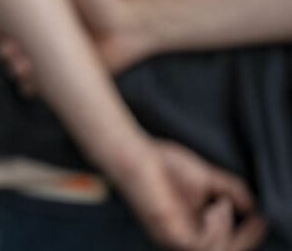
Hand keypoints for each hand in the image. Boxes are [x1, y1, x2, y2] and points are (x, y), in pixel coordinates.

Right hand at [0, 0, 155, 95]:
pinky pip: (33, 88)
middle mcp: (36, 35)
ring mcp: (46, 57)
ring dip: (16, 68)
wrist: (130, 27)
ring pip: (14, 68)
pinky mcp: (60, 77)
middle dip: (3, 48)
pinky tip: (37, 80)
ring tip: (29, 64)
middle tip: (16, 46)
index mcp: (33, 12)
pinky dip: (29, 87)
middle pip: (1, 46)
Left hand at [110, 138, 264, 250]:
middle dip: (244, 238)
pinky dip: (217, 227)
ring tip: (221, 203)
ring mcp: (172, 236)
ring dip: (228, 229)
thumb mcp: (207, 178)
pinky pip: (200, 245)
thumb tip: (253, 207)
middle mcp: (180, 237)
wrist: (133, 152)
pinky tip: (214, 206)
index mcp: (189, 228)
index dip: (245, 237)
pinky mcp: (166, 230)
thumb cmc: (162, 163)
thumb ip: (230, 191)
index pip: (222, 244)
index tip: (259, 220)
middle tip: (253, 219)